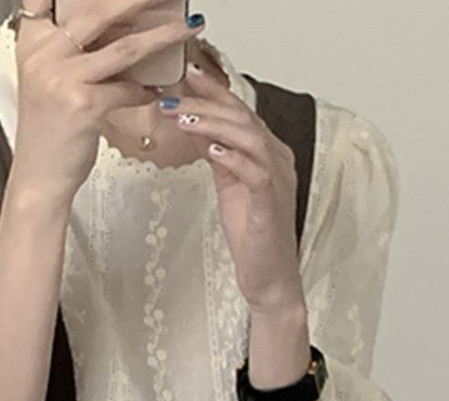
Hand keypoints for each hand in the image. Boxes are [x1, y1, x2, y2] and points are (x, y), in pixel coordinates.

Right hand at [12, 0, 205, 205]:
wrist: (38, 178)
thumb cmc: (48, 132)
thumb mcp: (52, 79)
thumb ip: (76, 50)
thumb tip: (121, 26)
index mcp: (34, 41)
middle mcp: (45, 54)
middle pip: (100, 9)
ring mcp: (63, 78)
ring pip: (125, 46)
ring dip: (164, 35)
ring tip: (187, 26)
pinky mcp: (84, 105)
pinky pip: (128, 89)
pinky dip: (146, 91)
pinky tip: (157, 91)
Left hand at [158, 61, 305, 314]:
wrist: (270, 279)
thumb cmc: (252, 235)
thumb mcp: (227, 185)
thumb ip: (215, 153)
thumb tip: (192, 123)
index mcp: (266, 152)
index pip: (239, 111)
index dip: (214, 90)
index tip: (187, 73)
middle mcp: (276, 159)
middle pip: (242, 117)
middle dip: (205, 103)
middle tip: (172, 97)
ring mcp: (276, 181)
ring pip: (249, 138)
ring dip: (214, 125)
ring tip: (183, 118)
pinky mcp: (270, 206)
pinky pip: (255, 173)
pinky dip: (233, 158)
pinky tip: (211, 150)